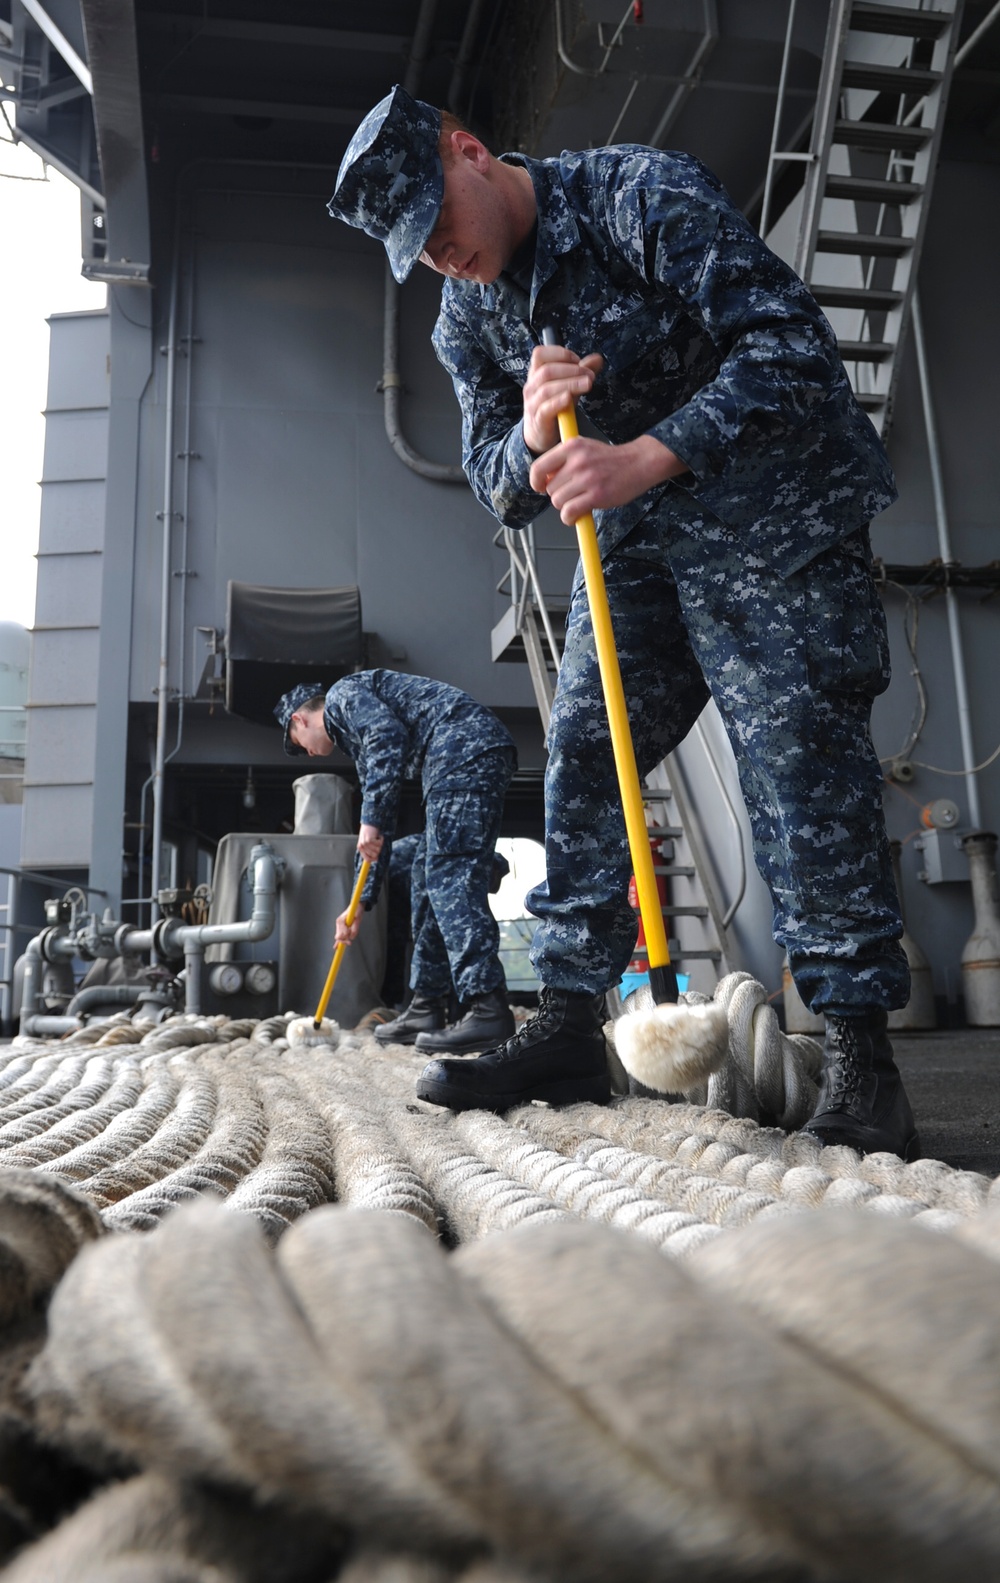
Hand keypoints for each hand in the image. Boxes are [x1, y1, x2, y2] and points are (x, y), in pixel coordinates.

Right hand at [334, 909, 361, 945]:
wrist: (356, 907)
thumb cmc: (357, 911)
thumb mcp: (358, 919)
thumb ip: (355, 928)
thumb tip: (351, 937)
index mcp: (341, 920)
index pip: (341, 933)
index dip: (346, 936)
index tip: (350, 937)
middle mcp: (338, 923)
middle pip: (338, 936)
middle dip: (344, 940)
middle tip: (350, 943)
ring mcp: (339, 926)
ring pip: (339, 937)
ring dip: (345, 939)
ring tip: (350, 937)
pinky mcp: (341, 928)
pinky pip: (338, 936)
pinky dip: (338, 942)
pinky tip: (336, 947)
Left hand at [357, 824, 383, 861]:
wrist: (369, 822)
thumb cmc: (369, 832)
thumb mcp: (367, 842)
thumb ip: (370, 850)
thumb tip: (376, 859)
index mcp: (360, 848)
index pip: (368, 859)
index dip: (374, 859)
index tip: (378, 857)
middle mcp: (362, 846)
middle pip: (374, 855)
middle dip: (378, 850)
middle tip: (378, 844)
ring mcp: (365, 843)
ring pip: (377, 850)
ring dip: (380, 844)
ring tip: (378, 838)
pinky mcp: (369, 840)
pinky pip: (379, 844)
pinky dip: (381, 840)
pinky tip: (379, 836)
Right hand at [523, 342, 603, 455]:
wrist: (540, 434)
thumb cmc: (554, 406)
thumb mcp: (568, 386)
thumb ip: (581, 371)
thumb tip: (598, 358)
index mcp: (536, 374)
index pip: (540, 354)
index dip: (560, 354)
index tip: (578, 360)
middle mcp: (531, 386)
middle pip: (546, 370)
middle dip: (571, 370)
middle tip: (590, 375)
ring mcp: (532, 403)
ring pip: (546, 389)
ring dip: (570, 384)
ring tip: (588, 384)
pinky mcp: (538, 420)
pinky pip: (545, 408)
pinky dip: (558, 402)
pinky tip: (570, 398)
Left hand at [529, 433, 688, 524]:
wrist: (639, 462)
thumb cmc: (611, 459)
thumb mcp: (585, 448)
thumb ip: (564, 460)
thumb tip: (544, 480)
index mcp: (572, 447)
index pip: (539, 468)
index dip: (536, 482)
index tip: (540, 488)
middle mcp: (577, 461)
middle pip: (550, 489)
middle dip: (558, 495)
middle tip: (573, 494)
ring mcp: (587, 479)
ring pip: (558, 502)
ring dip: (566, 507)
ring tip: (579, 502)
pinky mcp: (597, 495)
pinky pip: (569, 512)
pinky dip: (570, 518)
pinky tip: (578, 515)